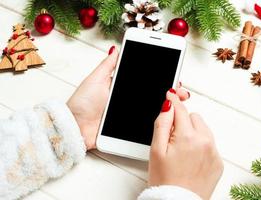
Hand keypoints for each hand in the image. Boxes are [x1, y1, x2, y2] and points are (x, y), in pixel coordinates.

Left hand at [67, 46, 189, 149]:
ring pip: (151, 110)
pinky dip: (157, 123)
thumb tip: (116, 49)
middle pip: (152, 95)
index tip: (173, 75)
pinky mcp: (127, 129)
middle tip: (181, 93)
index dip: (160, 77)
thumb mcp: (95, 80)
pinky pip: (144, 125)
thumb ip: (107, 66)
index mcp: (121, 87)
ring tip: (178, 106)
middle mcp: (128, 100)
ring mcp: (129, 115)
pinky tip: (168, 120)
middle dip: (168, 93)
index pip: (145, 80)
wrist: (74, 128)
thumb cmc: (82, 103)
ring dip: (166, 108)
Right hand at [149, 91, 223, 199]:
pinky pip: (210, 143)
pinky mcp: (218, 162)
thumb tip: (168, 104)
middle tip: (173, 139)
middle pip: (194, 117)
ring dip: (193, 133)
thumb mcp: (156, 149)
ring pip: (203, 129)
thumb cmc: (165, 180)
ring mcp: (214, 152)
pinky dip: (201, 146)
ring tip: (182, 150)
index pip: (181, 109)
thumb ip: (162, 123)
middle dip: (183, 122)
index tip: (171, 94)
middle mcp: (205, 142)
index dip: (174, 101)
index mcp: (188, 137)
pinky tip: (191, 159)